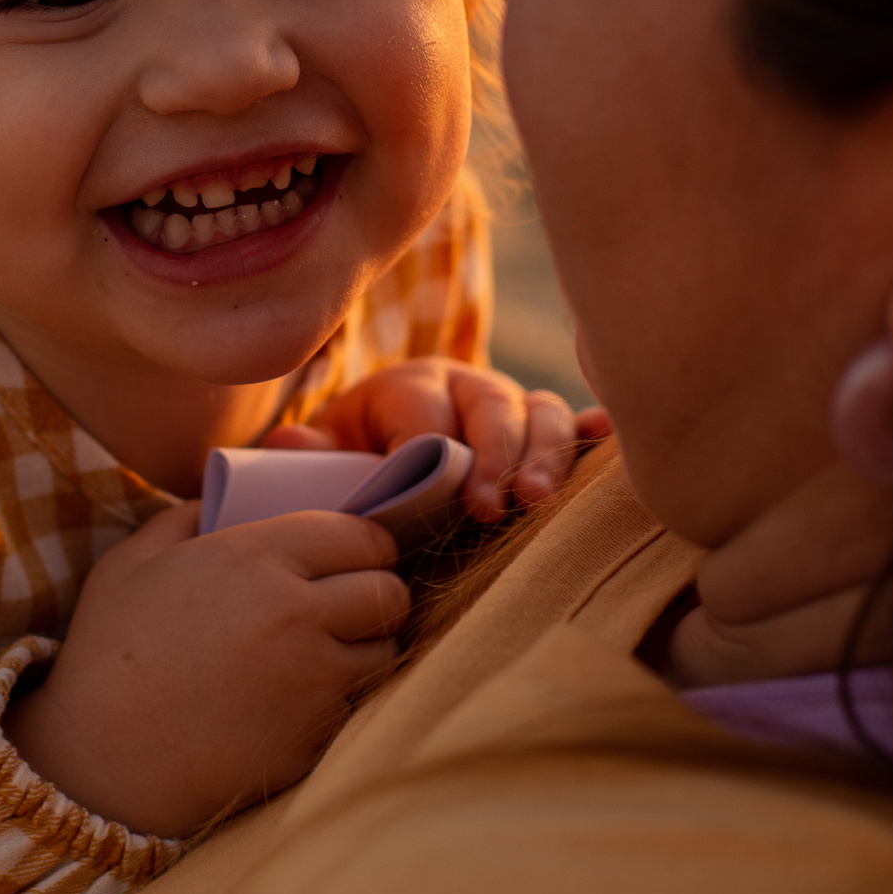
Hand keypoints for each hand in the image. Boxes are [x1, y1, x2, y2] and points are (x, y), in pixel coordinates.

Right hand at [2, 501, 405, 836]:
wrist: (102, 762)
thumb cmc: (108, 652)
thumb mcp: (131, 562)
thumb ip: (184, 517)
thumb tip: (219, 500)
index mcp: (256, 557)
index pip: (362, 536)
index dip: (368, 542)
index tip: (357, 553)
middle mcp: (298, 614)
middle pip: (390, 593)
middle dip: (380, 591)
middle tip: (354, 600)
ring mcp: (313, 683)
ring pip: (386, 652)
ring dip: (367, 647)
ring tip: (332, 649)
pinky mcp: (315, 739)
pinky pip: (357, 708)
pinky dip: (342, 700)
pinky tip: (301, 699)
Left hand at [260, 358, 592, 521]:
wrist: (388, 445)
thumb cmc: (361, 457)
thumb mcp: (328, 452)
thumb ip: (309, 452)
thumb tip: (284, 442)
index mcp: (409, 386)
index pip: (426, 413)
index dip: (437, 451)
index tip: (445, 494)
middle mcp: (466, 386)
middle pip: (491, 407)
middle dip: (495, 455)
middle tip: (493, 507)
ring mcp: (510, 405)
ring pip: (539, 412)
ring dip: (546, 453)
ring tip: (540, 499)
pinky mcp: (541, 428)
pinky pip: (573, 422)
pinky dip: (591, 432)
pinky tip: (608, 440)